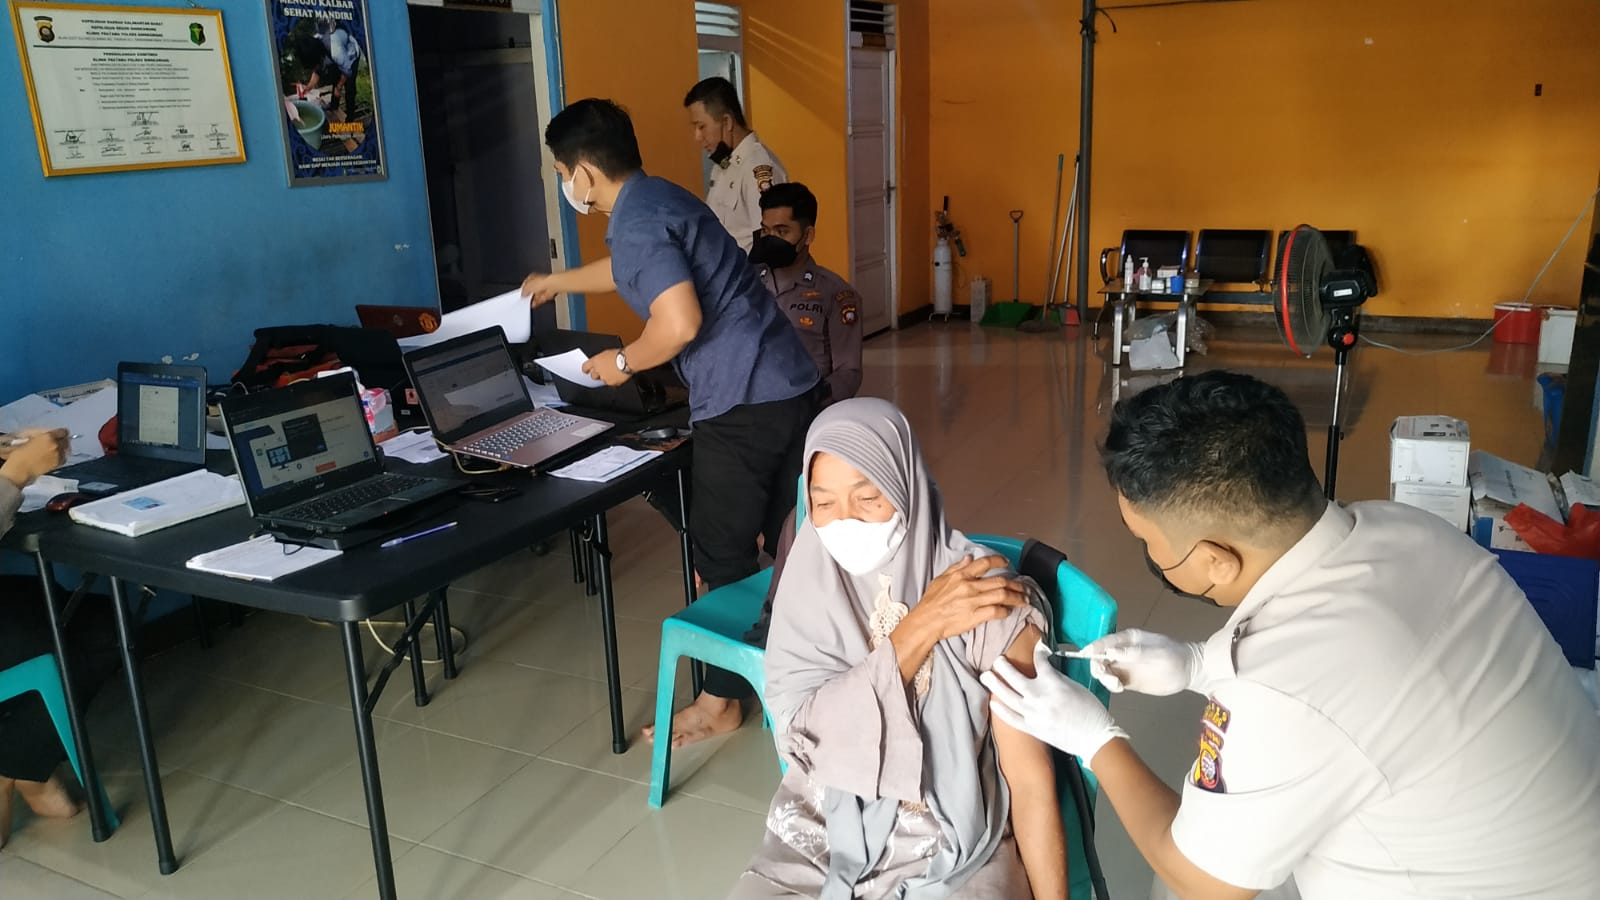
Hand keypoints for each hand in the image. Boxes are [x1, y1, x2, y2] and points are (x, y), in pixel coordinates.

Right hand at [0, 428, 69, 488]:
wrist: (20, 468)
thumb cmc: (20, 452)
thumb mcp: (29, 437)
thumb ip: (42, 433)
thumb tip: (48, 433)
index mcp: (49, 436)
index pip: (63, 431)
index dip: (60, 433)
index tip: (58, 434)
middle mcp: (56, 445)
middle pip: (66, 440)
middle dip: (62, 440)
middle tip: (56, 442)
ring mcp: (59, 455)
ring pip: (67, 449)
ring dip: (62, 449)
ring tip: (55, 450)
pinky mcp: (58, 463)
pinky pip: (64, 458)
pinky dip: (61, 457)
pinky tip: (54, 458)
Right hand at [520, 272, 562, 306]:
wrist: (552, 286)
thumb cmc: (541, 282)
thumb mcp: (528, 287)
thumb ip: (524, 291)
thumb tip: (522, 294)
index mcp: (532, 277)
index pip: (526, 283)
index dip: (523, 289)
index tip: (521, 294)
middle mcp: (539, 281)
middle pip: (532, 290)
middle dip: (529, 295)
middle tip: (525, 300)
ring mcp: (544, 288)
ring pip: (537, 295)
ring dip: (533, 299)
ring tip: (529, 303)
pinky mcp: (548, 294)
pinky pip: (542, 299)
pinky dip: (538, 302)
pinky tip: (534, 305)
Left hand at [581, 351, 629, 385]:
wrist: (628, 361)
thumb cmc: (620, 354)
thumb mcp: (607, 354)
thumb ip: (600, 360)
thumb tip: (599, 363)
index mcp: (595, 361)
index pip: (585, 367)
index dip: (586, 370)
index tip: (587, 371)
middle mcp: (597, 370)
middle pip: (593, 376)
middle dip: (596, 375)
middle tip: (603, 371)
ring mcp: (604, 378)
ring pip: (602, 380)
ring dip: (606, 377)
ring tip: (614, 372)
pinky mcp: (611, 383)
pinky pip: (611, 383)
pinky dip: (614, 380)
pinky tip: (619, 375)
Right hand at [903, 555, 1027, 641]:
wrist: (925, 622)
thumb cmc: (931, 602)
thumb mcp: (940, 579)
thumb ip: (956, 568)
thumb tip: (969, 558)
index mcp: (961, 576)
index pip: (984, 563)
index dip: (999, 561)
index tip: (1007, 563)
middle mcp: (969, 586)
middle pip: (1000, 581)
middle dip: (1016, 584)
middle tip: (1024, 588)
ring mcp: (973, 602)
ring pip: (1002, 596)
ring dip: (1017, 597)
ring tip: (1024, 600)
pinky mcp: (975, 616)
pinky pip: (996, 611)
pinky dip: (1005, 611)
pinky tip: (1008, 611)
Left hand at [982, 641, 1127, 768]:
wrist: (1094, 737)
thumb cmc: (1090, 711)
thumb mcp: (1076, 687)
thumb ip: (1057, 678)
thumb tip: (1044, 671)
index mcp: (1054, 684)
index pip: (1040, 662)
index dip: (1038, 652)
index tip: (1037, 648)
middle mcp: (1040, 697)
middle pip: (1015, 678)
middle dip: (1003, 667)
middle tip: (997, 660)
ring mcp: (1034, 714)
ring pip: (1008, 697)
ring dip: (995, 685)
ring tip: (986, 676)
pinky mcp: (1033, 729)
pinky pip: (1012, 719)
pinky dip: (1001, 711)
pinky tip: (993, 703)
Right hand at [1084, 628, 1205, 695]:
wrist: (1190, 671)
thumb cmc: (1174, 656)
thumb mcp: (1156, 652)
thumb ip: (1133, 653)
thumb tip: (1111, 651)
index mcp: (1127, 639)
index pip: (1105, 642)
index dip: (1093, 648)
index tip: (1084, 655)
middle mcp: (1122, 652)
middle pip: (1100, 658)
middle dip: (1098, 666)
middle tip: (1106, 676)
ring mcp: (1125, 667)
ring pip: (1105, 671)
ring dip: (1104, 678)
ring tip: (1116, 685)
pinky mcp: (1129, 681)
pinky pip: (1113, 682)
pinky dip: (1111, 686)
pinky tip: (1119, 689)